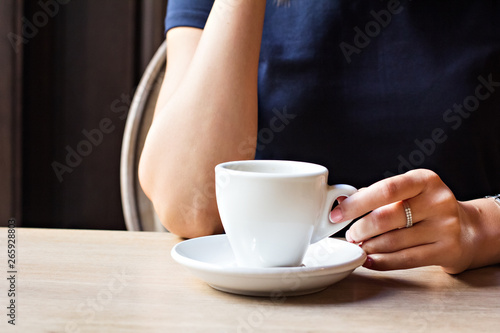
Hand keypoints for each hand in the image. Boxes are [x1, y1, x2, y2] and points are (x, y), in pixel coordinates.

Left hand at [329, 169, 493, 273]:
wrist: (466, 228)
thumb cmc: (426, 207)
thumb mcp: (407, 192)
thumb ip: (375, 195)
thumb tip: (340, 201)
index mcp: (424, 180)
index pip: (386, 189)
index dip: (357, 203)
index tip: (337, 215)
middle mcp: (437, 200)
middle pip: (387, 218)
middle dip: (360, 229)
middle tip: (350, 234)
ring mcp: (445, 226)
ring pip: (394, 241)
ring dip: (369, 247)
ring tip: (359, 246)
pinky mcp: (447, 250)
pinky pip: (406, 259)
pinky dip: (382, 262)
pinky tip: (369, 260)